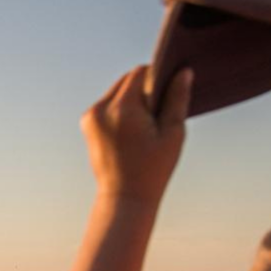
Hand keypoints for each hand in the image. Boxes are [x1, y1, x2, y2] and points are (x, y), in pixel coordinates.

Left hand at [80, 65, 191, 205]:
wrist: (125, 197)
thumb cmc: (153, 170)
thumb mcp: (172, 133)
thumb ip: (177, 99)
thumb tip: (184, 72)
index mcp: (122, 109)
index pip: (140, 72)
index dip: (157, 78)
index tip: (168, 96)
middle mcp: (100, 108)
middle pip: (127, 80)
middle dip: (144, 90)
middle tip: (157, 117)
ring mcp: (90, 116)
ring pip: (117, 91)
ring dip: (132, 100)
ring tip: (144, 127)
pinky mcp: (87, 123)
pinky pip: (108, 104)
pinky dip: (121, 110)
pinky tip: (132, 132)